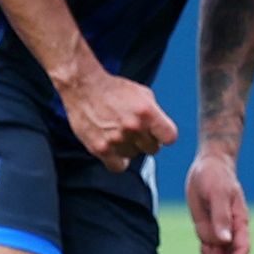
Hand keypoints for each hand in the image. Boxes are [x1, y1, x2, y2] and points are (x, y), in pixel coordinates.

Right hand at [57, 70, 175, 169]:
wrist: (84, 86)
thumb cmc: (112, 89)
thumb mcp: (142, 93)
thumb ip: (155, 113)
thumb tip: (160, 129)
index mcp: (147, 112)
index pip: (169, 137)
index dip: (163, 135)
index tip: (157, 134)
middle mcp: (134, 127)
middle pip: (153, 149)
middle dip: (146, 141)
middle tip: (134, 131)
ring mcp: (117, 139)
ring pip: (134, 156)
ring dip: (129, 148)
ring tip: (119, 134)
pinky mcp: (101, 148)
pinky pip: (118, 167)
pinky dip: (117, 160)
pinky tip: (114, 149)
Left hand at [186, 149, 251, 253]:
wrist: (209, 165)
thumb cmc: (216, 176)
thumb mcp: (217, 193)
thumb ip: (221, 216)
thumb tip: (224, 240)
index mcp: (240, 222)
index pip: (240, 249)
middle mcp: (231, 231)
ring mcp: (219, 233)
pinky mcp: (207, 231)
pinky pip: (207, 253)